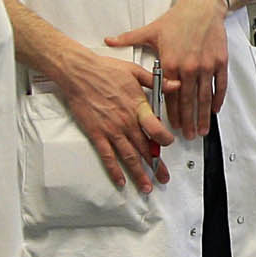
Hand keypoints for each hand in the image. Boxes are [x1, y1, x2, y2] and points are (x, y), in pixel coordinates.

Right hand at [43, 35, 173, 192]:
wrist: (79, 73)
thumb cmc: (105, 70)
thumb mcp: (135, 71)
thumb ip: (157, 82)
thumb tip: (176, 85)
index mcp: (138, 107)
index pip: (156, 129)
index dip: (164, 140)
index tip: (168, 145)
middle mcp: (126, 122)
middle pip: (145, 148)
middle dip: (156, 166)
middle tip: (164, 177)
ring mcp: (111, 130)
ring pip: (129, 157)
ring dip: (139, 174)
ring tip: (146, 187)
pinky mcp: (97, 134)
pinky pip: (107, 156)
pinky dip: (114, 170)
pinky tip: (120, 181)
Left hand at [108, 0, 229, 140]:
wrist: (202, 7)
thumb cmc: (177, 19)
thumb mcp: (151, 30)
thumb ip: (128, 39)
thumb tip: (108, 41)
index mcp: (170, 63)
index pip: (169, 95)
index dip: (171, 113)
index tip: (171, 127)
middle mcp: (188, 68)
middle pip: (187, 102)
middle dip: (188, 122)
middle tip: (188, 136)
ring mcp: (205, 66)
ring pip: (203, 97)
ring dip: (202, 116)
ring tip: (202, 130)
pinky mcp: (219, 62)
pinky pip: (219, 86)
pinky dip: (217, 100)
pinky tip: (214, 111)